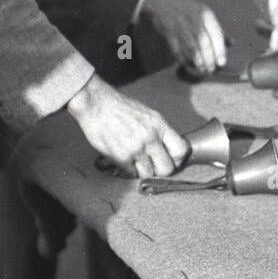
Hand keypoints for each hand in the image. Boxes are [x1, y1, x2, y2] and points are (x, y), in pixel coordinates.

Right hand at [65, 74, 187, 178]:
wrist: (96, 104)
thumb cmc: (120, 108)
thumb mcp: (148, 115)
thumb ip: (159, 131)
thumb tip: (167, 148)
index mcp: (159, 125)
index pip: (181, 150)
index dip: (178, 160)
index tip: (172, 160)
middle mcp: (151, 138)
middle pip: (167, 168)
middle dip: (161, 171)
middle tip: (154, 167)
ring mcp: (136, 148)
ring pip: (149, 174)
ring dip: (143, 172)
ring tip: (137, 164)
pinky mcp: (120, 157)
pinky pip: (131, 174)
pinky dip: (128, 171)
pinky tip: (125, 162)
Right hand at [142, 0, 227, 72]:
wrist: (163, 0)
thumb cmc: (187, 10)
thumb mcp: (204, 14)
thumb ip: (216, 29)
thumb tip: (232, 43)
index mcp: (206, 15)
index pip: (216, 35)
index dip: (219, 51)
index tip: (221, 63)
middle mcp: (195, 18)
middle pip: (204, 43)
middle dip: (208, 59)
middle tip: (210, 70)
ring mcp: (181, 24)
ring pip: (191, 46)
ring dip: (197, 60)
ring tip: (201, 69)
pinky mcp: (168, 29)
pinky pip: (176, 46)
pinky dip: (181, 57)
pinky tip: (185, 63)